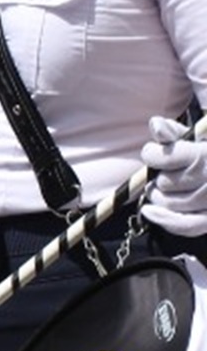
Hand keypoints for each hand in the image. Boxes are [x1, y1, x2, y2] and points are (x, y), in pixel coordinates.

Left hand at [140, 115, 206, 236]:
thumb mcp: (199, 136)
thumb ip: (174, 131)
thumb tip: (155, 125)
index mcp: (204, 155)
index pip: (159, 158)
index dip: (151, 154)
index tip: (154, 153)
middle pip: (163, 183)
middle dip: (156, 177)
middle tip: (162, 172)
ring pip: (169, 203)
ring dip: (158, 196)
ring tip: (161, 187)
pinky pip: (186, 225)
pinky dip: (165, 220)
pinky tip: (150, 212)